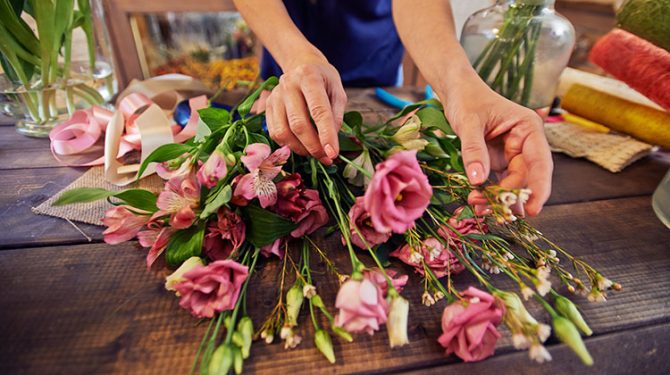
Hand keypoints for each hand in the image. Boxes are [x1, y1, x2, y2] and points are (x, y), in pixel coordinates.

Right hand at [264, 57, 346, 164]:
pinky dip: (288, 145)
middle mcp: (288, 84)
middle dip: (313, 146)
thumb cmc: (323, 80)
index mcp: (309, 77)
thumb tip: (330, 142)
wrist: (302, 65)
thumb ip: (337, 115)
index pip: (318, 110)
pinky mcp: (267, 105)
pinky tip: (301, 145)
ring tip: (314, 152)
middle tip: (326, 157)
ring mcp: (275, 95)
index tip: (332, 153)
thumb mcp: (337, 91)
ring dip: (300, 149)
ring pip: (283, 132)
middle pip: (298, 124)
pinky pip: (275, 132)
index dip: (326, 134)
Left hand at [442, 80, 552, 215]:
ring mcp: (512, 154)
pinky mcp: (498, 162)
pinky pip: (498, 183)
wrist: (456, 92)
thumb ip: (474, 150)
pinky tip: (478, 205)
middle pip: (525, 178)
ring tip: (478, 208)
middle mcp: (525, 144)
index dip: (539, 187)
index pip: (540, 162)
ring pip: (512, 184)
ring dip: (498, 199)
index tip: (533, 209)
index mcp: (529, 129)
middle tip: (489, 210)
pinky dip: (489, 195)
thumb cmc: (467, 99)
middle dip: (509, 196)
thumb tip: (478, 180)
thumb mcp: (468, 122)